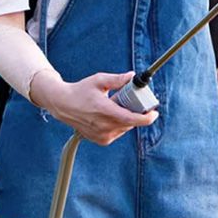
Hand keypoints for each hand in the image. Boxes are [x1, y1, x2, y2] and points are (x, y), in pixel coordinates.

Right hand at [30, 69, 157, 144]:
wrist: (62, 105)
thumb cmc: (81, 91)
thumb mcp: (99, 80)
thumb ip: (117, 79)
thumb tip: (133, 76)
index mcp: (104, 111)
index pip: (131, 119)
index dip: (146, 118)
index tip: (154, 113)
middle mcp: (103, 126)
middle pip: (130, 122)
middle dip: (134, 112)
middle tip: (127, 101)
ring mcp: (102, 135)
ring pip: (125, 128)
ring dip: (126, 118)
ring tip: (113, 107)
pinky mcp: (102, 140)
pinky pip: (118, 132)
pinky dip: (118, 124)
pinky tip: (109, 116)